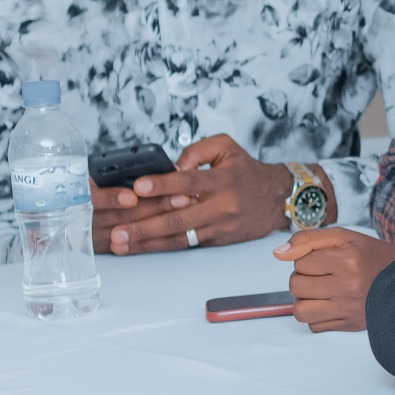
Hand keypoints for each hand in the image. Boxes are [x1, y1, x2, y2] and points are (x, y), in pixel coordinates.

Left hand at [106, 134, 294, 254]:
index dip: (162, 184)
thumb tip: (171, 168)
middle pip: (177, 218)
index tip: (137, 187)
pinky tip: (141, 247)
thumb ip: (197, 151)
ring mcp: (218, 226)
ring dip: (147, 242)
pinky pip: (186, 245)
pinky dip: (161, 246)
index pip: (188, 181)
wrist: (277, 198)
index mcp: (222, 180)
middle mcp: (221, 206)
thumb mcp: (226, 147)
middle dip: (143, 226)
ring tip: (121, 244)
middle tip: (117, 231)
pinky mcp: (217, 240)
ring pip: (178, 237)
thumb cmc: (245, 170)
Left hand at [276, 227, 394, 332]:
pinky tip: (329, 305)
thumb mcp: (343, 237)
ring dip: (304, 300)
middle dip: (303, 279)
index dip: (308, 258)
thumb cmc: (370, 256)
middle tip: (322, 274)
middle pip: (296, 286)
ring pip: (300, 310)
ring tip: (319, 292)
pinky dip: (315, 316)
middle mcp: (348, 285)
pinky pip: (313, 326)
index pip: (300, 261)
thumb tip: (278, 253)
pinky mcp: (349, 324)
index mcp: (346, 259)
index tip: (324, 258)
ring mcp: (348, 308)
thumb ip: (307, 239)